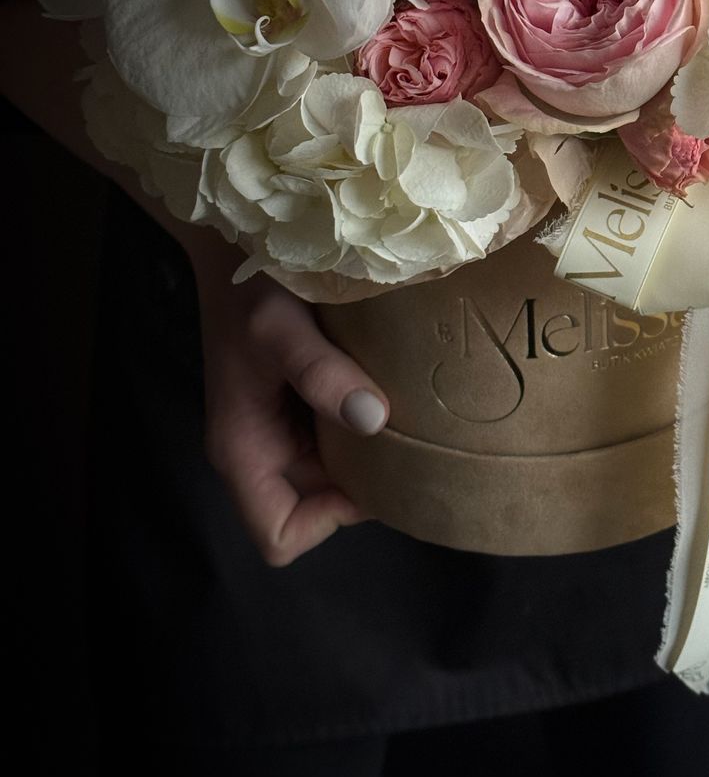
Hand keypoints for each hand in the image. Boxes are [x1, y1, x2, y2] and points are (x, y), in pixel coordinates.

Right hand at [192, 240, 389, 566]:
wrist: (236, 239)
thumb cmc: (250, 286)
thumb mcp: (280, 326)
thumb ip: (320, 373)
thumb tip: (373, 419)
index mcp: (244, 449)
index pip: (281, 536)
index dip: (327, 520)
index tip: (369, 472)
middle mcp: (260, 448)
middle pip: (315, 508)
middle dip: (360, 485)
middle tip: (404, 440)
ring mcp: (279, 427)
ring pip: (331, 473)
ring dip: (367, 452)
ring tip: (401, 413)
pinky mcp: (299, 401)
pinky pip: (336, 435)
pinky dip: (363, 421)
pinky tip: (387, 387)